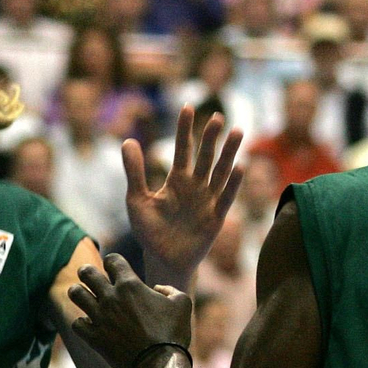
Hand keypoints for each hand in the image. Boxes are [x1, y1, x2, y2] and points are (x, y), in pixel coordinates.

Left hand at [68, 254, 192, 367]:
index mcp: (130, 285)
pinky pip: (77, 323)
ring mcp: (100, 317)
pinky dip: (82, 322)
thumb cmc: (173, 333)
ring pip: (75, 294)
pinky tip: (90, 323)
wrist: (161, 365)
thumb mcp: (182, 304)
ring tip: (84, 297)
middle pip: (86, 273)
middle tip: (89, 276)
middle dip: (87, 272)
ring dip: (78, 293)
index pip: (111, 260)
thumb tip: (157, 289)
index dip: (112, 261)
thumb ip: (169, 290)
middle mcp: (111, 298)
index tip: (114, 267)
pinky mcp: (94, 338)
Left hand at [124, 106, 242, 282]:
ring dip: (228, 153)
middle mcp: (195, 187)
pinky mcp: (215, 217)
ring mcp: (207, 200)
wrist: (162, 260)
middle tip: (217, 116)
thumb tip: (128, 141)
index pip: (182, 149)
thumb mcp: (137, 199)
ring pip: (220, 172)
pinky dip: (233, 182)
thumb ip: (134, 172)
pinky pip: (226, 197)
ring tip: (237, 131)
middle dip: (210, 138)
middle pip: (205, 157)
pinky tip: (239, 166)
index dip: (184, 130)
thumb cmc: (149, 231)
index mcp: (176, 181)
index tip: (187, 107)